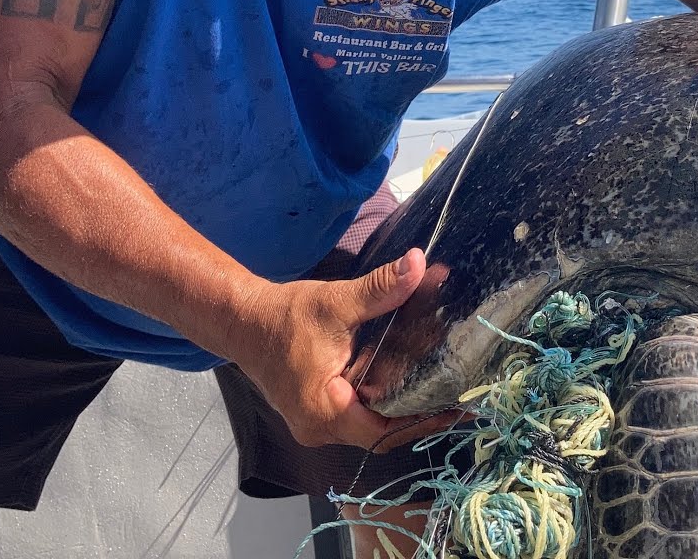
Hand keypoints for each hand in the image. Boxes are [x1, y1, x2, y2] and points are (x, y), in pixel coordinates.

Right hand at [232, 248, 460, 450]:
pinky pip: (358, 416)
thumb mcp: (335, 302)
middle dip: (417, 413)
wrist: (242, 321)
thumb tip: (418, 265)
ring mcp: (317, 424)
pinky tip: (406, 382)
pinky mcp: (317, 413)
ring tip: (440, 389)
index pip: (384, 430)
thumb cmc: (283, 316)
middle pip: (381, 432)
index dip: (420, 419)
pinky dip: (382, 401)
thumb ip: (380, 289)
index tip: (454, 406)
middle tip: (456, 394)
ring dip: (400, 408)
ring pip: (370, 426)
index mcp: (324, 411)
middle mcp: (320, 428)